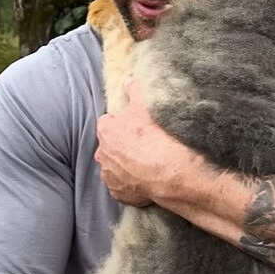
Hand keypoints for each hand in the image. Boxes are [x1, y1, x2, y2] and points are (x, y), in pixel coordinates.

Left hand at [95, 78, 202, 205]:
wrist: (172, 174)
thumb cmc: (157, 138)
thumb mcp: (146, 107)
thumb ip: (134, 91)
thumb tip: (128, 79)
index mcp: (106, 132)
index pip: (107, 122)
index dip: (120, 122)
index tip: (134, 124)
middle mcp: (102, 155)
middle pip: (109, 145)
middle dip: (121, 144)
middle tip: (142, 143)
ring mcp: (110, 177)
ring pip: (114, 166)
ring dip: (125, 164)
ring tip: (145, 161)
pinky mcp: (119, 194)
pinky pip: (122, 186)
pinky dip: (131, 182)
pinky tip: (146, 177)